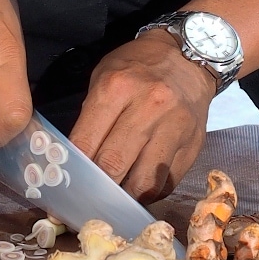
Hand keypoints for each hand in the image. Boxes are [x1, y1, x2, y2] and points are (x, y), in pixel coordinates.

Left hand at [70, 33, 218, 197]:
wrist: (189, 58)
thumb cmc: (136, 69)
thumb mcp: (104, 78)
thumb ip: (90, 117)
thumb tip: (75, 161)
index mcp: (117, 88)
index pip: (86, 141)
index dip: (72, 170)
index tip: (64, 187)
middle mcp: (148, 108)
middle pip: (114, 164)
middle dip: (96, 188)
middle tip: (85, 201)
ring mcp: (175, 128)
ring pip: (145, 181)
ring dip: (125, 198)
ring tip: (113, 201)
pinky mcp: (194, 145)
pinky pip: (168, 182)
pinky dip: (150, 193)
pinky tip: (138, 191)